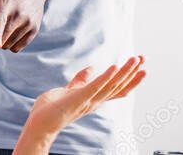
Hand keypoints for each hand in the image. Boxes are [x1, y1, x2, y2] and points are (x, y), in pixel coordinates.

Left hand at [0, 0, 48, 51]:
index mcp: (3, 2)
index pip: (0, 20)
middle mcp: (18, 14)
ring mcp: (28, 23)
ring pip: (6, 46)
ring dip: (0, 40)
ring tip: (2, 25)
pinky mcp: (34, 30)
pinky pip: (16, 49)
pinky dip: (9, 43)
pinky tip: (10, 30)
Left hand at [25, 56, 146, 135]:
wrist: (39, 123)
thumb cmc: (52, 109)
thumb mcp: (69, 91)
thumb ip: (81, 81)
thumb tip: (91, 68)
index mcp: (94, 99)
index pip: (117, 89)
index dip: (130, 79)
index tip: (141, 67)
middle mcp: (95, 102)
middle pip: (119, 87)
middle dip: (132, 73)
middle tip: (143, 58)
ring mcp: (87, 100)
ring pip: (112, 85)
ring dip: (124, 72)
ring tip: (135, 59)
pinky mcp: (78, 98)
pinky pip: (95, 86)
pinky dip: (106, 77)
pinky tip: (115, 67)